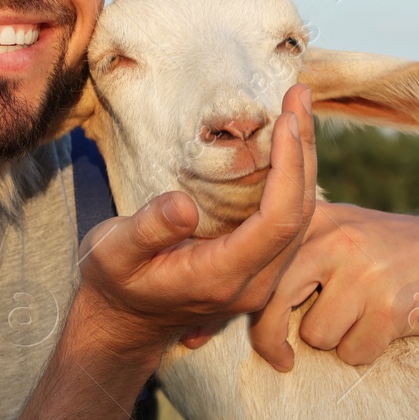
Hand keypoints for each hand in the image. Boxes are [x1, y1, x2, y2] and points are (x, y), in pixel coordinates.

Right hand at [72, 84, 318, 360]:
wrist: (123, 324)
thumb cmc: (114, 282)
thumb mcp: (114, 252)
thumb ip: (147, 230)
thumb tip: (184, 205)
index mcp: (221, 277)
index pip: (277, 220)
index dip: (289, 167)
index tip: (285, 118)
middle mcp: (253, 284)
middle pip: (300, 214)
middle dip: (304, 150)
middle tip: (298, 95)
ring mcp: (261, 281)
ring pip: (303, 218)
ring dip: (304, 161)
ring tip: (297, 109)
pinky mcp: (261, 270)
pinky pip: (290, 222)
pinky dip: (294, 179)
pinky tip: (289, 144)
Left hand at [246, 202, 418, 370]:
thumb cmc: (382, 255)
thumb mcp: (336, 233)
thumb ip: (289, 257)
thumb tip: (215, 316)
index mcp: (315, 221)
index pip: (260, 274)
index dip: (252, 314)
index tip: (262, 341)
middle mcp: (335, 239)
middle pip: (273, 307)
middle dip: (275, 341)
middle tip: (283, 358)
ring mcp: (364, 270)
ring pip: (317, 336)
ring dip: (337, 340)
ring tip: (363, 317)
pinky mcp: (391, 304)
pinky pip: (354, 352)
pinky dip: (367, 350)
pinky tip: (386, 326)